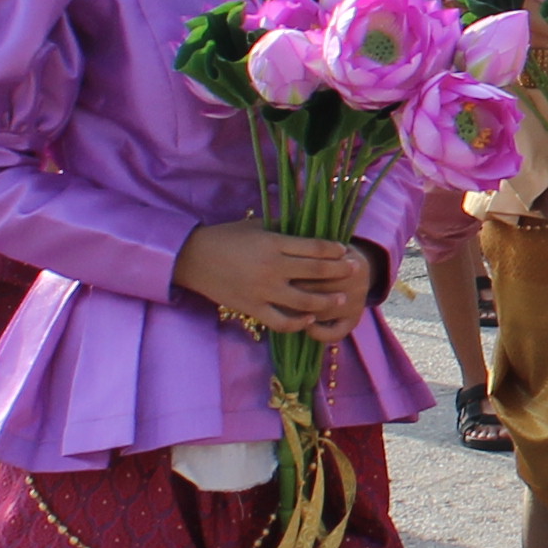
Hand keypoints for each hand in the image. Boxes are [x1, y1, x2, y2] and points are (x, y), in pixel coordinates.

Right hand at [175, 220, 364, 339]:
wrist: (192, 259)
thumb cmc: (225, 238)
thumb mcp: (254, 226)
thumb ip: (281, 230)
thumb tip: (307, 226)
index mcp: (272, 244)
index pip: (313, 247)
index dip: (333, 249)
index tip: (345, 250)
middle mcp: (272, 268)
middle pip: (315, 271)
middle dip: (339, 271)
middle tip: (355, 270)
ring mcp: (263, 291)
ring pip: (305, 301)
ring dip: (327, 301)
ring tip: (341, 300)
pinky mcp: (253, 308)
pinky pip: (282, 321)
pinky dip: (298, 322)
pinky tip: (309, 319)